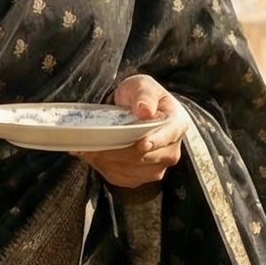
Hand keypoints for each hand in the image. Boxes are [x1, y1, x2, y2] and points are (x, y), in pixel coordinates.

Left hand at [81, 73, 187, 188]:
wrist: (138, 112)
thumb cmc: (142, 97)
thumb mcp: (143, 86)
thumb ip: (145, 95)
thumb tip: (145, 111)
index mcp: (176, 125)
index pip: (167, 136)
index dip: (154, 142)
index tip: (141, 144)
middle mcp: (171, 150)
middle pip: (144, 157)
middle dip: (118, 151)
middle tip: (94, 144)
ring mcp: (158, 166)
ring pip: (131, 171)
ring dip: (107, 161)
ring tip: (89, 149)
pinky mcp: (142, 177)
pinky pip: (122, 178)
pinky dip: (105, 168)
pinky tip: (94, 156)